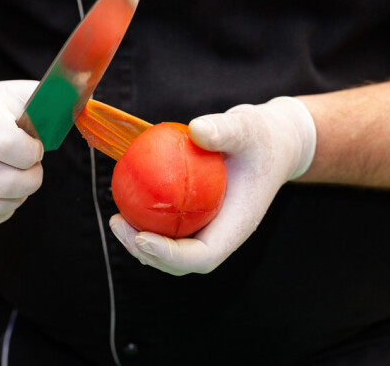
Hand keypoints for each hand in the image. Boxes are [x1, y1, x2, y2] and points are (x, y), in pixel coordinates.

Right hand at [0, 80, 43, 226]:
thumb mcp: (20, 95)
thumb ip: (53, 102)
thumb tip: (85, 109)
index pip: (7, 146)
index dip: (30, 154)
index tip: (34, 148)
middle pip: (2, 184)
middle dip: (29, 182)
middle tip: (31, 170)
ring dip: (14, 199)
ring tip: (14, 179)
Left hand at [109, 97, 315, 275]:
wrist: (273, 142)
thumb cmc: (263, 137)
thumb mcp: (249, 127)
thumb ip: (226, 129)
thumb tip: (196, 129)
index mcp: (236, 225)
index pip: (203, 256)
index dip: (170, 256)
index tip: (142, 237)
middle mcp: (221, 233)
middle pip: (181, 262)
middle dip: (147, 253)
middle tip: (118, 225)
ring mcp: (209, 227)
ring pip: (171, 248)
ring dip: (140, 242)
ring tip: (117, 220)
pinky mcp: (198, 216)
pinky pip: (168, 226)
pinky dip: (146, 220)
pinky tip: (126, 199)